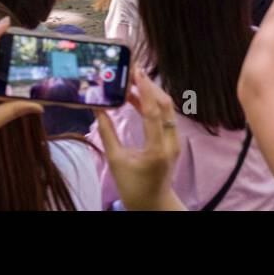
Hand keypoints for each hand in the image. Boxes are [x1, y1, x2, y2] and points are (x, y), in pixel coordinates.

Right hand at [94, 69, 184, 210]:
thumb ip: (107, 132)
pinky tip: (136, 98)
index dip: (145, 89)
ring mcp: (175, 141)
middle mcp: (170, 143)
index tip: (136, 72)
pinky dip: (152, 105)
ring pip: (167, 109)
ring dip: (151, 94)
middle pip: (165, 105)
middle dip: (150, 86)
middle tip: (133, 71)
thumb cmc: (132, 186)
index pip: (154, 112)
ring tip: (131, 82)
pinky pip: (165, 117)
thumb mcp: (116, 160)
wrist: (152, 203)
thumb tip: (98, 109)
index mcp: (156, 149)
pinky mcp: (173, 141)